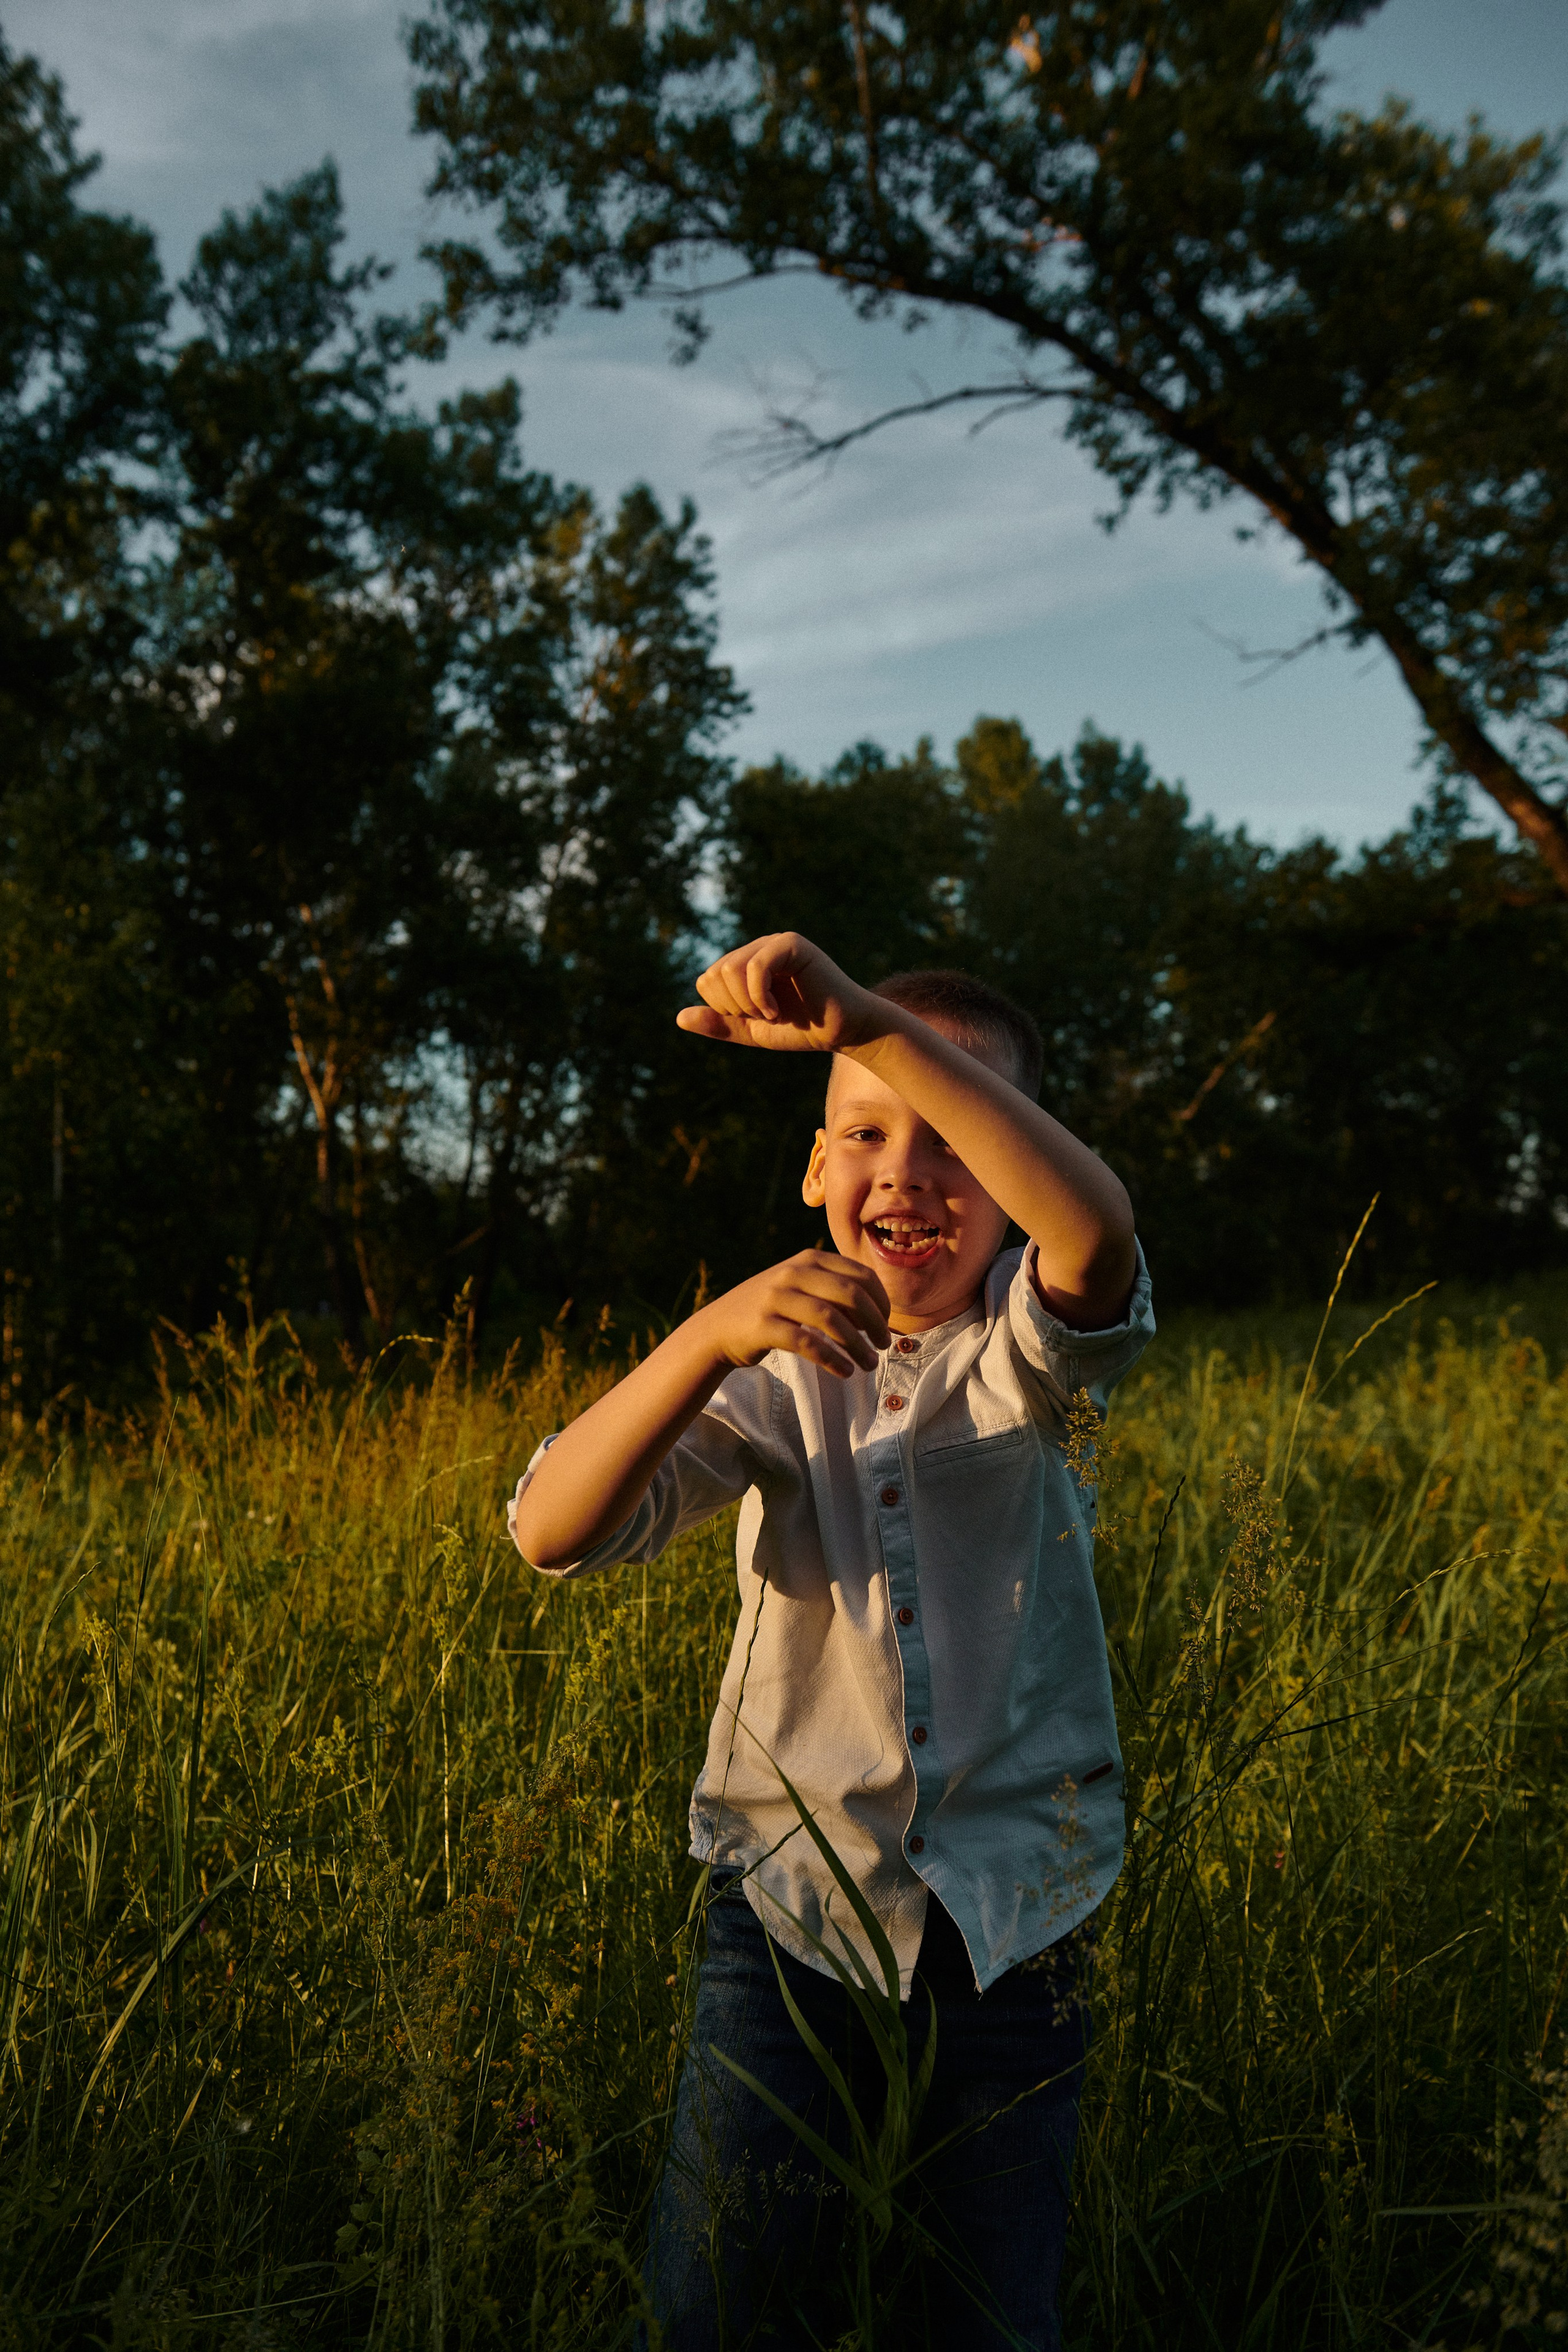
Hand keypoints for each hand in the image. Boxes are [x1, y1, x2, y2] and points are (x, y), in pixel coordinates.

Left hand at [676, 932, 878, 1053]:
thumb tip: (679, 1017)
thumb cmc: (803, 1030)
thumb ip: (719, 1023)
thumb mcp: (752, 1031)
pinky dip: (759, 996)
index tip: (752, 1018)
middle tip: (763, 1016)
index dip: (722, 1008)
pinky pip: (755, 965)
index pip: (707, 980)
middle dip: (732, 1006)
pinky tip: (776, 1010)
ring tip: (771, 1013)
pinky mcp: (792, 945)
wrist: (844, 1031)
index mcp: (745, 963)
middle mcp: (758, 948)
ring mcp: (775, 943)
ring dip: (746, 1002)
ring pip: (729, 968)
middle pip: (714, 974)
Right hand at [701, 1249, 890, 1377]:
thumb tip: (880, 1316)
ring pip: (831, 1319)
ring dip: (857, 1345)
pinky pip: (807, 1343)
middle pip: (850, 1294)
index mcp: (809, 1259)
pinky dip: (832, 1359)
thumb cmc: (771, 1310)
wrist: (718, 1328)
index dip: (882, 1301)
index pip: (861, 1275)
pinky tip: (844, 1371)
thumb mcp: (802, 1288)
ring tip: (870, 1364)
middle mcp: (793, 1272)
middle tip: (884, 1344)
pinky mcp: (764, 1326)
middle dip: (876, 1322)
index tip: (887, 1324)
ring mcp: (776, 1298)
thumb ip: (836, 1292)